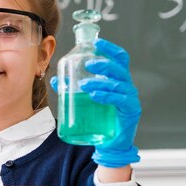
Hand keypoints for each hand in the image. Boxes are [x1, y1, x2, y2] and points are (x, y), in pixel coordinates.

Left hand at [50, 39, 140, 167]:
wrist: (109, 142)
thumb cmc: (99, 117)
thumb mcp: (84, 99)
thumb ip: (72, 88)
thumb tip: (55, 78)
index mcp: (117, 79)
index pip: (118, 58)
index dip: (109, 48)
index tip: (96, 42)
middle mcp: (126, 86)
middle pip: (119, 68)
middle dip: (104, 63)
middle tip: (88, 63)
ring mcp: (130, 98)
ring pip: (117, 84)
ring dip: (99, 82)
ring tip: (83, 84)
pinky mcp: (131, 110)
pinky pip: (120, 100)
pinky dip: (106, 96)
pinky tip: (94, 96)